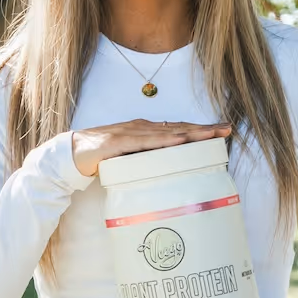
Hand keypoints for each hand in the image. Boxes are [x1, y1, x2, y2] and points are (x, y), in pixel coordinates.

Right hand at [71, 118, 231, 177]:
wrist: (70, 154)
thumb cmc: (101, 157)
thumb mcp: (131, 158)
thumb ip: (148, 160)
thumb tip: (170, 170)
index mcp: (145, 131)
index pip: (178, 128)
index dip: (200, 129)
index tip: (223, 131)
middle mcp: (141, 128)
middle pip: (177, 127)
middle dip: (203, 128)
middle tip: (227, 129)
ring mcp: (130, 133)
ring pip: (165, 132)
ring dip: (189, 132)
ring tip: (210, 134)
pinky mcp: (117, 143)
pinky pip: (144, 142)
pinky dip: (162, 141)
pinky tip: (178, 141)